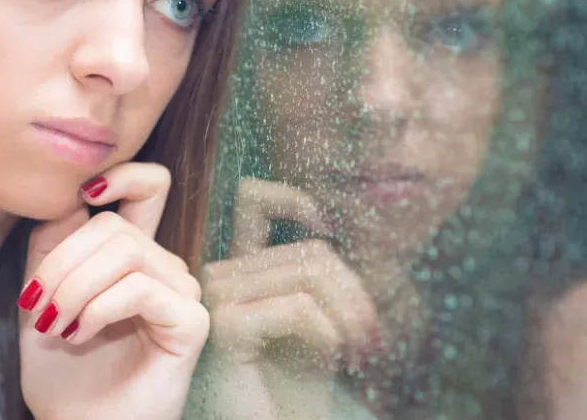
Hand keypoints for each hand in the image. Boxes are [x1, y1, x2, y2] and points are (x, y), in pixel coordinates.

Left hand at [18, 163, 208, 419]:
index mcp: (132, 255)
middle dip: (64, 261)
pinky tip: (80, 334)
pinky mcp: (190, 321)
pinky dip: (100, 307)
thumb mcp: (42, 298)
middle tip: (38, 304)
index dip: (122, 173)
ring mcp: (181, 293)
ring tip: (56, 325)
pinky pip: (141, 288)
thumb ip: (51, 247)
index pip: (149, 187)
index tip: (81, 194)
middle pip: (115, 224)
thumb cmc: (63, 371)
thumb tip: (67, 199)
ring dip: (76, 287)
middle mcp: (163, 266)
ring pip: (126, 252)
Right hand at [196, 178, 378, 418]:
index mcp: (235, 270)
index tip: (328, 226)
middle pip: (306, 250)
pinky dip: (329, 334)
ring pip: (308, 273)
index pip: (252, 199)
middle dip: (353, 291)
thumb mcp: (312, 320)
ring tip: (358, 349)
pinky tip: (332, 362)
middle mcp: (217, 277)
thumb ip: (314, 275)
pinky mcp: (226, 325)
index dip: (292, 199)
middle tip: (370, 336)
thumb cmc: (292, 387)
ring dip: (349, 314)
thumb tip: (335, 229)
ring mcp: (216, 299)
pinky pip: (299, 307)